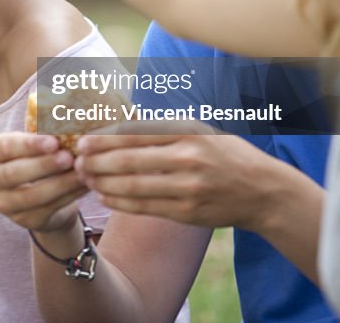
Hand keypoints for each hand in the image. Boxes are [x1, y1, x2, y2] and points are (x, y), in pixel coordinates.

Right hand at [0, 132, 87, 233]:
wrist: (46, 192)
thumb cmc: (42, 156)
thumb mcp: (41, 141)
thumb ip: (48, 128)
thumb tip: (69, 116)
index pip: (5, 147)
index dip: (29, 145)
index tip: (53, 140)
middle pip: (14, 173)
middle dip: (43, 165)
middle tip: (68, 157)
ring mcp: (6, 203)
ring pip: (31, 196)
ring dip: (59, 184)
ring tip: (81, 173)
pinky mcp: (24, 220)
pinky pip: (47, 209)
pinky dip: (68, 196)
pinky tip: (84, 185)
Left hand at [74, 121, 275, 230]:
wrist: (263, 191)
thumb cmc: (224, 154)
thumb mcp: (199, 130)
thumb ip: (161, 128)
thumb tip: (115, 126)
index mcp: (187, 131)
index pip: (135, 133)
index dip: (103, 139)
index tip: (82, 141)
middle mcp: (188, 157)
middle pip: (128, 161)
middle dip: (96, 162)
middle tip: (76, 162)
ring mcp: (188, 188)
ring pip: (132, 187)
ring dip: (103, 184)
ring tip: (86, 179)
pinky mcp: (187, 213)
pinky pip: (144, 207)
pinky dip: (120, 202)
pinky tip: (105, 196)